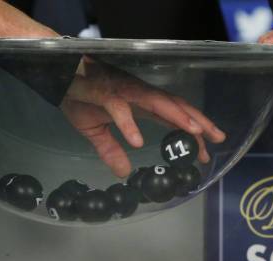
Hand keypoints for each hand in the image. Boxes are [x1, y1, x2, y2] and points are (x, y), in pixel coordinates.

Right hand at [61, 57, 225, 177]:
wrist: (55, 74)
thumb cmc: (79, 96)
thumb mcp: (95, 130)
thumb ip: (112, 150)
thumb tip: (123, 173)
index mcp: (142, 104)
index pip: (175, 119)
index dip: (193, 134)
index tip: (207, 152)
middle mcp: (140, 95)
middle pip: (177, 107)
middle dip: (199, 123)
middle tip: (217, 139)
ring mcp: (124, 92)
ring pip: (158, 102)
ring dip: (178, 116)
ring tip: (195, 132)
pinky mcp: (103, 93)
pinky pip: (119, 109)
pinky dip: (129, 124)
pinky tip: (138, 141)